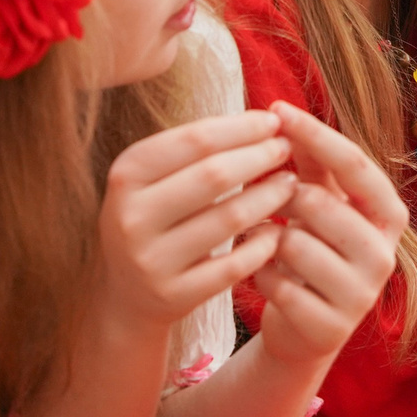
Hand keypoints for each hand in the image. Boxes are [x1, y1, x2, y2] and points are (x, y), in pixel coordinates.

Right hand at [98, 110, 296, 336]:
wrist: (126, 293)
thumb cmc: (154, 218)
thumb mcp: (154, 179)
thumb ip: (196, 150)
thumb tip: (263, 121)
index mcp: (126, 175)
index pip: (195, 140)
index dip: (241, 127)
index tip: (273, 121)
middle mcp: (132, 216)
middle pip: (214, 175)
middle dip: (259, 156)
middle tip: (286, 149)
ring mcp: (152, 260)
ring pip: (229, 218)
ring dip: (269, 196)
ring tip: (290, 183)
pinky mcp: (174, 295)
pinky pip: (235, 265)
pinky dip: (263, 243)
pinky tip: (277, 230)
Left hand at [249, 102, 407, 370]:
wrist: (305, 330)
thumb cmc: (313, 252)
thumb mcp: (321, 203)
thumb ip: (312, 163)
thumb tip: (283, 115)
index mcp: (388, 216)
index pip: (354, 164)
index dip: (314, 134)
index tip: (276, 109)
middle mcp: (384, 255)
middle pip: (317, 202)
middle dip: (279, 198)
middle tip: (268, 206)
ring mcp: (361, 295)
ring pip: (292, 242)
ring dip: (264, 238)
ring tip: (263, 244)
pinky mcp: (331, 328)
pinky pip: (277, 283)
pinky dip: (258, 274)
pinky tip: (261, 276)